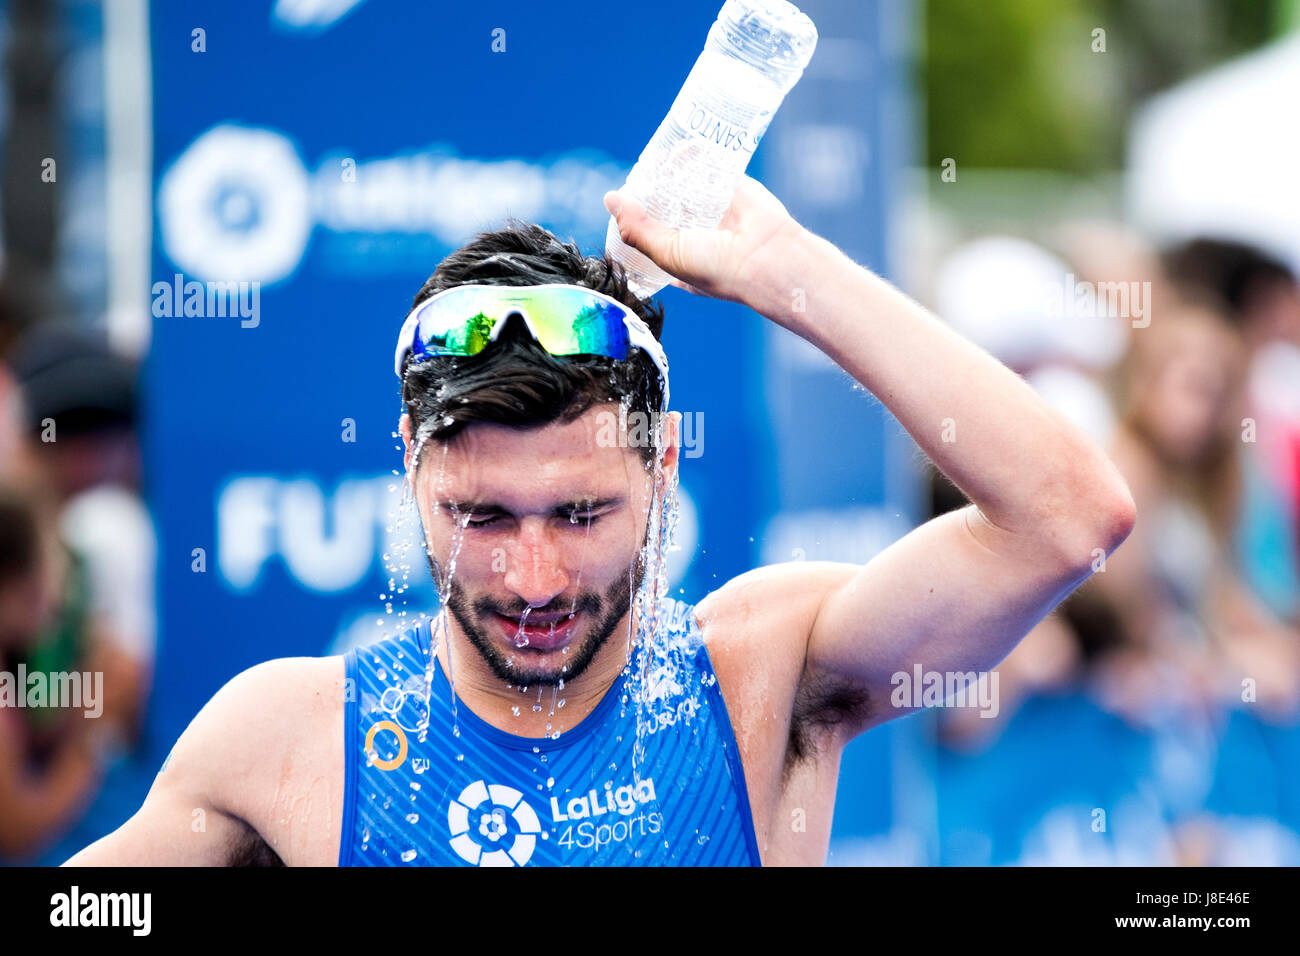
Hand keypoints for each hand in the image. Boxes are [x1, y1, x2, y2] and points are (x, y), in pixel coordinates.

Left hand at [603, 175, 803, 305]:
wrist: (767, 258)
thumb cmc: (716, 268)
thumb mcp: (666, 253)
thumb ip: (636, 229)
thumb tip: (610, 199)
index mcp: (679, 256)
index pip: (650, 234)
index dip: (636, 218)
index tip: (622, 200)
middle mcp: (697, 232)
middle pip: (666, 204)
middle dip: (652, 190)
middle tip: (638, 174)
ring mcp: (715, 208)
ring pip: (686, 184)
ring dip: (670, 170)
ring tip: (653, 158)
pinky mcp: (732, 187)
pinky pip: (711, 166)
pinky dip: (696, 155)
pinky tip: (678, 145)